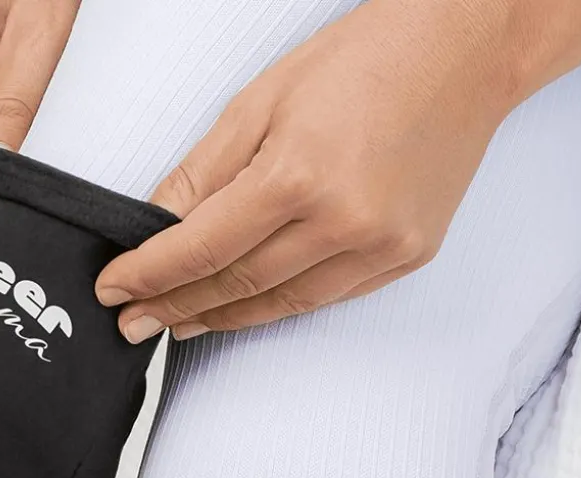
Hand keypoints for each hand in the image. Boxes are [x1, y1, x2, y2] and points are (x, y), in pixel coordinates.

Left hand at [97, 0, 580, 338]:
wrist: (466, 50)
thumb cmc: (366, 58)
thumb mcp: (265, 97)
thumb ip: (206, 169)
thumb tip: (154, 224)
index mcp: (298, 175)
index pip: (202, 245)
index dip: (151, 274)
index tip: (114, 290)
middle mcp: (342, 223)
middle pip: (237, 284)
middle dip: (176, 305)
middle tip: (132, 322)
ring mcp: (379, 248)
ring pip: (280, 304)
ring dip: (221, 317)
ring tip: (178, 323)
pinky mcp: (405, 258)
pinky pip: (326, 298)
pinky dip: (278, 306)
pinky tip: (244, 307)